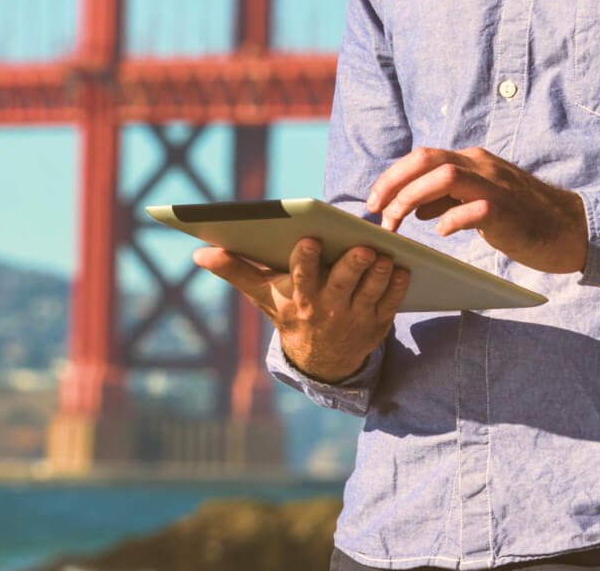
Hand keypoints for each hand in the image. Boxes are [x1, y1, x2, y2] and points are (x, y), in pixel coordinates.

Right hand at [193, 238, 407, 383]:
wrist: (319, 359)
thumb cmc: (287, 312)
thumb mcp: (261, 295)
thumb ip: (233, 270)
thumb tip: (199, 253)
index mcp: (298, 298)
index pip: (301, 276)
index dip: (306, 260)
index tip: (309, 240)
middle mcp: (327, 309)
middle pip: (343, 284)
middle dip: (352, 265)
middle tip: (362, 248)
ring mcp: (355, 317)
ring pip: (371, 292)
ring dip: (379, 273)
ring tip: (383, 255)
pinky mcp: (378, 322)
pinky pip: (392, 303)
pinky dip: (396, 286)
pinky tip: (399, 268)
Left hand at [367, 146, 587, 273]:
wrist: (571, 229)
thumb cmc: (521, 217)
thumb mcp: (478, 200)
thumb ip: (446, 199)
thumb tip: (412, 207)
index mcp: (471, 161)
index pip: (421, 157)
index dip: (391, 176)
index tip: (373, 201)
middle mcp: (482, 166)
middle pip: (426, 159)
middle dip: (393, 184)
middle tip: (376, 212)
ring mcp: (497, 186)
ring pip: (445, 176)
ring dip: (412, 198)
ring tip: (398, 223)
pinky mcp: (510, 211)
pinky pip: (476, 209)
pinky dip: (452, 218)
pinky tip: (441, 232)